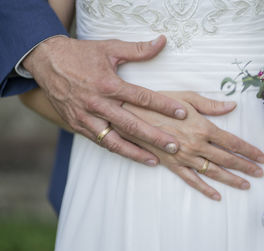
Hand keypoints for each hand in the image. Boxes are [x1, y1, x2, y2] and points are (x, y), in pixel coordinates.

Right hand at [22, 35, 186, 166]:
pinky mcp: (77, 125)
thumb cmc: (81, 55)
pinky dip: (117, 149)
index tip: (182, 113)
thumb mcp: (109, 48)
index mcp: (108, 84)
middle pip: (131, 125)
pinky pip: (100, 141)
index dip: (163, 105)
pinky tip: (132, 155)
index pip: (141, 97)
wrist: (46, 62)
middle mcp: (97, 104)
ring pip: (114, 141)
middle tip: (175, 146)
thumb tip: (161, 42)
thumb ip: (137, 50)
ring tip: (155, 161)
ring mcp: (86, 117)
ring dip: (135, 153)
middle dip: (154, 137)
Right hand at [120, 91, 263, 200]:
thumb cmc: (159, 103)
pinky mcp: (173, 165)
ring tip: (246, 185)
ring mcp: (185, 157)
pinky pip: (192, 180)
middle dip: (246, 167)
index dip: (248, 150)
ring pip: (214, 172)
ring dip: (232, 179)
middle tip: (260, 173)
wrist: (131, 115)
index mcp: (203, 127)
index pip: (233, 142)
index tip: (261, 156)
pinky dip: (205, 189)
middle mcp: (197, 145)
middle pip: (227, 159)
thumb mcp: (186, 98)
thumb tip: (232, 106)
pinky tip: (216, 196)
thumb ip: (211, 105)